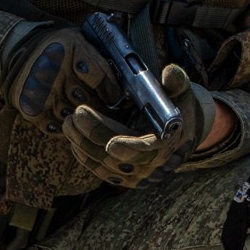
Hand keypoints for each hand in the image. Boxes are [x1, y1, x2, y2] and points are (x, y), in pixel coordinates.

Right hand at [0, 26, 117, 128]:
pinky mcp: (31, 110)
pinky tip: (71, 117)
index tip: (117, 95)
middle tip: (108, 109)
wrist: (18, 51)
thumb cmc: (57, 47)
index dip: (112, 89)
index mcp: (69, 49)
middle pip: (89, 101)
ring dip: (85, 117)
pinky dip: (69, 125)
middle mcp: (53, 71)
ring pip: (75, 116)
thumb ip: (100, 58)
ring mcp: (41, 93)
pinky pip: (59, 127)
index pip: (100, 76)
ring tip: (89, 113)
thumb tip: (125, 85)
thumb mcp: (80, 41)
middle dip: (102, 106)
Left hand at [62, 64, 206, 185]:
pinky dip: (84, 156)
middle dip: (95, 137)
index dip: (131, 148)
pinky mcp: (122, 176)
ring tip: (68, 124)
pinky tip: (73, 139)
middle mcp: (153, 163)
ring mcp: (137, 172)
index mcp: (167, 143)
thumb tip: (170, 73)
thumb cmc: (177, 108)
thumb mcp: (181, 93)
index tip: (113, 143)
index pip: (148, 151)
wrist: (177, 131)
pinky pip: (100, 170)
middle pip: (119, 158)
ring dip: (84, 146)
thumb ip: (176, 82)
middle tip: (76, 117)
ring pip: (105, 165)